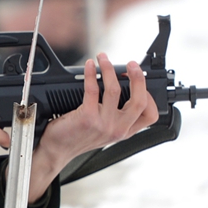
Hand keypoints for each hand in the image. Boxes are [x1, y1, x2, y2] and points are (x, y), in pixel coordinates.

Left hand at [28, 53, 158, 201]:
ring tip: (103, 58)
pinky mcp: (87, 118)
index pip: (150, 115)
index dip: (150, 95)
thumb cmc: (78, 136)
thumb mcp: (104, 131)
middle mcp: (118, 129)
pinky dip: (91, 73)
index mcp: (124, 131)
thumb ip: (116, 116)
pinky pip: (93, 89)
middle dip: (137, 78)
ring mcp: (103, 124)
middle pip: (139, 101)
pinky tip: (89, 66)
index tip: (141, 80)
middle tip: (132, 65)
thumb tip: (121, 86)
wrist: (57, 149)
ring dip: (108, 69)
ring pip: (114, 90)